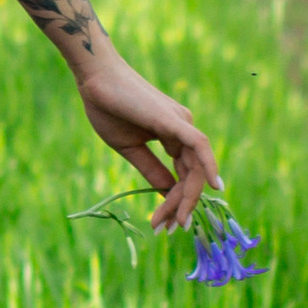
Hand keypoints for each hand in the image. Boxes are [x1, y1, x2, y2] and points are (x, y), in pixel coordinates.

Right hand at [77, 46, 221, 231]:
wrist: (95, 78)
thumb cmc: (107, 107)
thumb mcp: (130, 148)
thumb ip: (150, 170)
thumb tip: (167, 193)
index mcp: (173, 135)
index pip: (182, 175)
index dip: (173, 201)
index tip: (158, 224)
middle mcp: (184, 128)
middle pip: (192, 176)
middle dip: (181, 205)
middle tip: (166, 229)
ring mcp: (181, 123)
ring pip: (195, 167)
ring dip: (188, 196)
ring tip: (176, 221)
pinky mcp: (174, 120)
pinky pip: (200, 145)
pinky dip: (209, 165)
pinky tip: (213, 185)